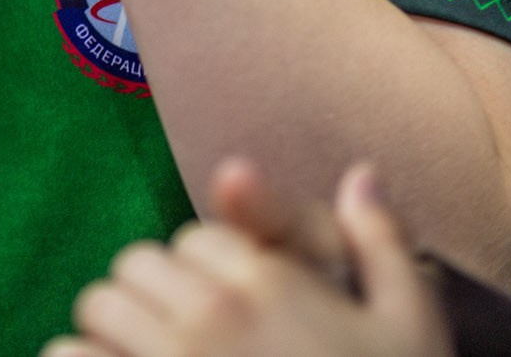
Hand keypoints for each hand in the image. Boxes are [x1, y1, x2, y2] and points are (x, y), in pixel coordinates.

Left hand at [46, 167, 447, 356]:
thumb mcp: (411, 325)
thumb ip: (382, 243)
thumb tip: (361, 174)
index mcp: (268, 280)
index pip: (194, 239)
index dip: (208, 273)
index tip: (229, 312)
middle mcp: (210, 313)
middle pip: (136, 264)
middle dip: (155, 295)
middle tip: (180, 337)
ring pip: (99, 306)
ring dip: (113, 330)